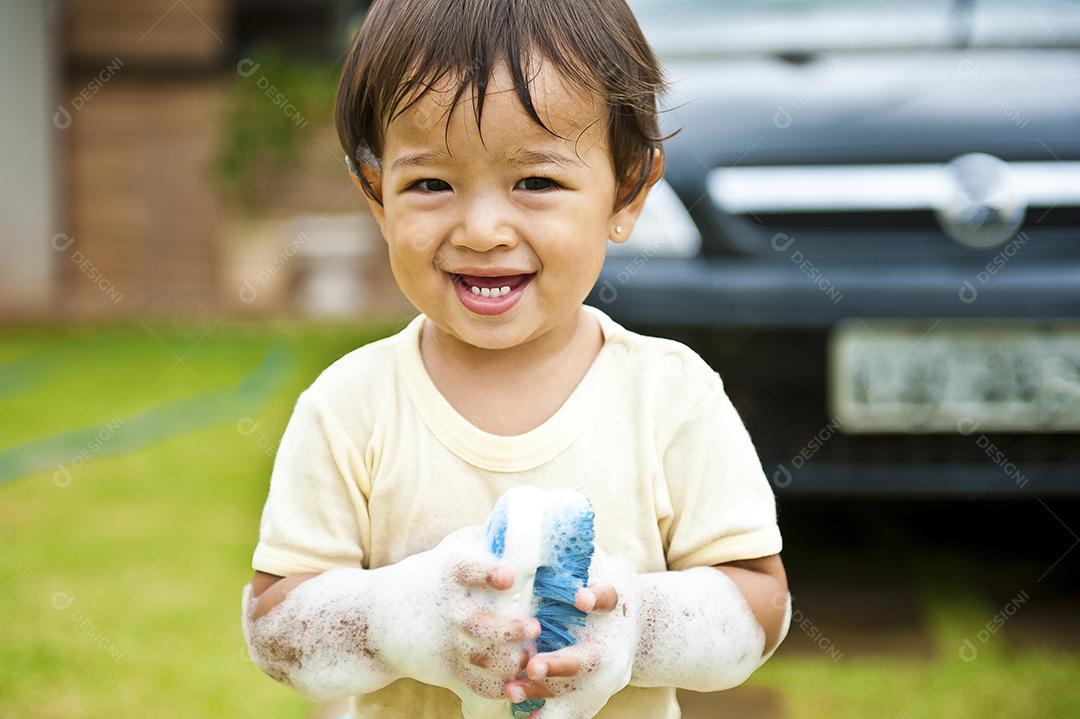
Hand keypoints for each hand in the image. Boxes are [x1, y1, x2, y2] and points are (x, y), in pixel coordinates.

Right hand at [388, 525, 540, 698]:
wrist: (377, 617)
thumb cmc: (426, 579)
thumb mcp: (446, 553)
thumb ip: (480, 540)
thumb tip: (520, 522)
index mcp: (449, 575)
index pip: (468, 570)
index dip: (488, 572)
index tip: (507, 576)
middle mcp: (448, 608)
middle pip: (478, 622)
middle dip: (508, 629)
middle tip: (533, 627)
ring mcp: (445, 639)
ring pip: (479, 656)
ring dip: (507, 662)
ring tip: (529, 660)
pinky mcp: (444, 666)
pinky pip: (471, 681)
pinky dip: (492, 688)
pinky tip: (514, 688)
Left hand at [501, 547, 641, 718]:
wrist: (639, 624)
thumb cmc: (606, 583)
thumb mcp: (598, 560)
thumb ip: (572, 547)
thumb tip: (536, 515)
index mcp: (617, 602)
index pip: (611, 596)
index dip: (598, 596)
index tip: (581, 598)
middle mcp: (614, 642)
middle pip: (593, 658)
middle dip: (563, 663)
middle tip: (533, 663)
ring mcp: (607, 674)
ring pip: (582, 693)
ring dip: (547, 696)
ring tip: (513, 692)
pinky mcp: (595, 694)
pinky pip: (574, 713)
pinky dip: (549, 718)